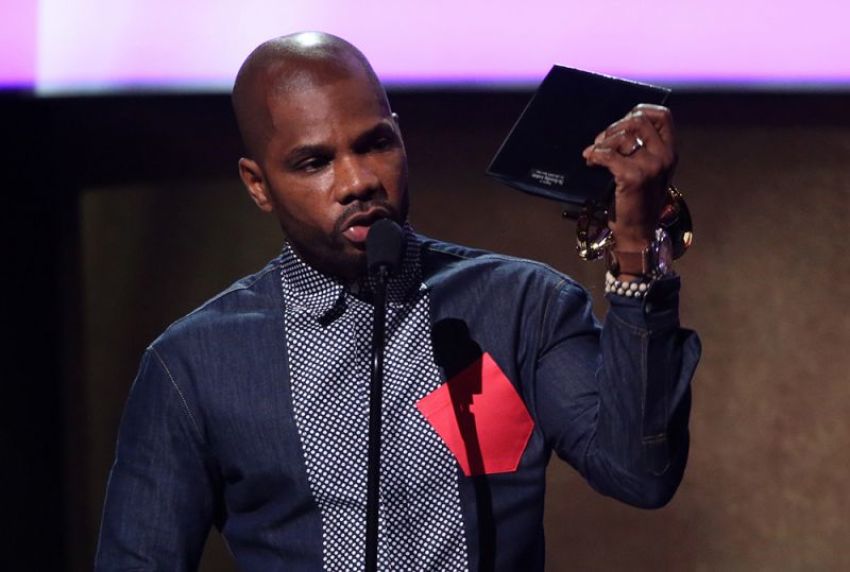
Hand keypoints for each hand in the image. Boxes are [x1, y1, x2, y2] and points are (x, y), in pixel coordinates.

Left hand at [582, 104, 675, 251]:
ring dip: (603, 142)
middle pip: (638, 120)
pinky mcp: (634, 177)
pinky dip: (595, 155)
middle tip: (601, 142)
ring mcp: (651, 166)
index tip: (621, 123)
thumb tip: (615, 129)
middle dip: (614, 127)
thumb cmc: (637, 200)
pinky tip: (590, 162)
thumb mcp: (648, 170)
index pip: (662, 115)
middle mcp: (665, 155)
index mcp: (670, 151)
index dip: (639, 111)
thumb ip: (641, 149)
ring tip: (594, 154)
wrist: (637, 231)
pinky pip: (609, 155)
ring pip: (624, 136)